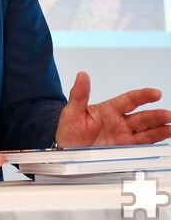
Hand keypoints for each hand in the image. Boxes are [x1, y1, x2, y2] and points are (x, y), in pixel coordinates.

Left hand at [55, 71, 170, 147]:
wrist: (66, 153)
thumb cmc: (69, 131)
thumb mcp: (71, 112)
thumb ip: (78, 94)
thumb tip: (82, 75)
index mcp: (108, 110)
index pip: (129, 100)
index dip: (142, 96)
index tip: (155, 93)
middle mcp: (119, 122)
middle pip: (141, 117)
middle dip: (156, 115)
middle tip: (168, 115)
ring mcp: (123, 137)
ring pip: (146, 131)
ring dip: (160, 129)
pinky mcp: (124, 150)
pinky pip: (141, 146)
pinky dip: (154, 142)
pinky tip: (164, 137)